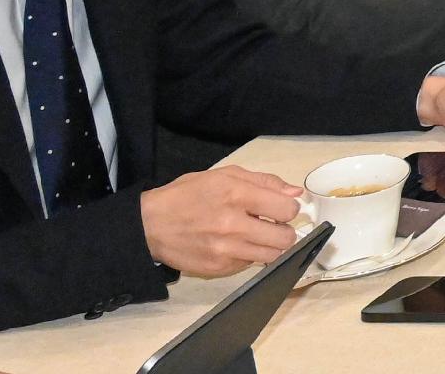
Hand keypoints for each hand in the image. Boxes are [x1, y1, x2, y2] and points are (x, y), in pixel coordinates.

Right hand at [139, 165, 307, 276]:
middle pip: (285, 238)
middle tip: (273, 226)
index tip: (280, 209)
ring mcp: (225, 250)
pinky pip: (249, 265)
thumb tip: (296, 193)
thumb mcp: (223, 176)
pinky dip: (248, 255)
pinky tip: (235, 245)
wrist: (149, 225)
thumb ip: (264, 182)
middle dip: (284, 231)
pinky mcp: (217, 268)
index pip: (287, 209)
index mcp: (236, 195)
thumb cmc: (187, 195)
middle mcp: (232, 225)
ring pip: (271, 255)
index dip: (289, 209)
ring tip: (255, 235)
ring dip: (270, 246)